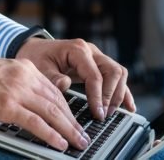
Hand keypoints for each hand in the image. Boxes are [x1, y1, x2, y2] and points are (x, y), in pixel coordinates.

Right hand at [0, 58, 90, 152]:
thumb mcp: (3, 72)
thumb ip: (21, 84)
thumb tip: (36, 104)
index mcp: (26, 68)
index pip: (55, 90)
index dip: (68, 108)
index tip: (75, 120)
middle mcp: (25, 77)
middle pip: (57, 102)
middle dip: (73, 121)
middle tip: (82, 135)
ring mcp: (17, 91)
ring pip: (51, 112)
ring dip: (68, 130)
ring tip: (77, 142)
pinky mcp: (6, 106)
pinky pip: (35, 123)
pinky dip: (50, 135)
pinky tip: (59, 143)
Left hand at [16, 38, 134, 119]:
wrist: (35, 49)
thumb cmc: (37, 57)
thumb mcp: (39, 67)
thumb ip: (52, 77)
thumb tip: (65, 84)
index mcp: (78, 49)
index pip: (95, 74)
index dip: (98, 95)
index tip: (97, 113)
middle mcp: (91, 51)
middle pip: (113, 71)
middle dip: (111, 95)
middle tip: (102, 114)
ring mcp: (97, 57)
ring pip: (119, 73)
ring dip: (118, 94)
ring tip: (109, 112)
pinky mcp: (99, 65)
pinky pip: (117, 77)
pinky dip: (124, 91)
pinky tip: (129, 106)